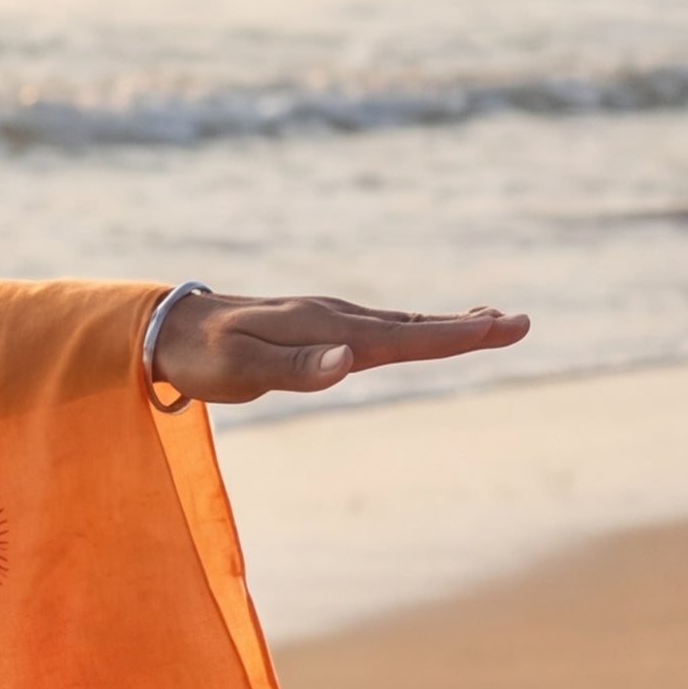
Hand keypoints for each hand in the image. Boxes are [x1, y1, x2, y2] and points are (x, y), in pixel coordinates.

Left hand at [149, 291, 528, 403]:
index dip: (458, 335)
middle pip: (413, 326)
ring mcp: (326, 321)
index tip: (505, 325)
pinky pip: (376, 329)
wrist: (167, 328)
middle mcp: (334, 318)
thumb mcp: (240, 369)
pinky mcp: (315, 328)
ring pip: (398, 324)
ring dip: (443, 325)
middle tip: (520, 323)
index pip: (404, 337)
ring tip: (487, 322)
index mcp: (326, 329)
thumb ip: (295, 368)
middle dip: (467, 327)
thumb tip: (349, 361)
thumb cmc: (202, 355)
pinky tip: (416, 332)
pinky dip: (409, 329)